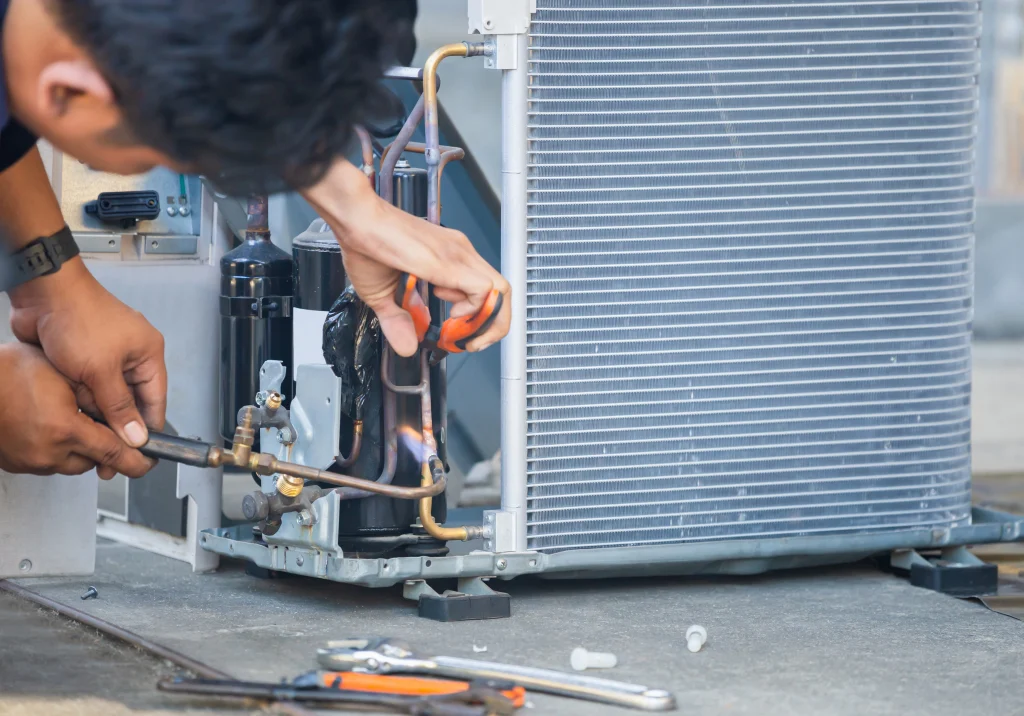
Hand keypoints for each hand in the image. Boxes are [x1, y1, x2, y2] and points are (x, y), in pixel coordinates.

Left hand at [8, 259, 167, 462]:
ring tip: (80, 409)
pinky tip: (69, 400)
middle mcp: (130, 357)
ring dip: (91, 405)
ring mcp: (105, 358)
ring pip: (104, 397)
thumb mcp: (101, 370)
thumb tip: (136, 437)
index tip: (140, 454)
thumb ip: (119, 407)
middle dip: (114, 422)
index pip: (155, 400)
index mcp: (147, 354)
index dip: (148, 429)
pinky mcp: (83, 359)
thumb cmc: (79, 320)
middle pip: (129, 402)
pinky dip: (77, 395)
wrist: (42, 295)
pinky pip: (85, 388)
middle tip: (106, 452)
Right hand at [302, 159, 510, 356]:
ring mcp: (458, 254)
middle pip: (502, 291)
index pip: (488, 289)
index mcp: (451, 258)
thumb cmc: (368, 246)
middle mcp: (460, 253)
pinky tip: (452, 317)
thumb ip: (399, 322)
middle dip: (491, 325)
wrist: (356, 220)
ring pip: (500, 291)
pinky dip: (476, 312)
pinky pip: (483, 290)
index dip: (481, 318)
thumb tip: (406, 346)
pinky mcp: (449, 262)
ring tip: (460, 333)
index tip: (459, 334)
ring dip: (486, 322)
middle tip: (469, 341)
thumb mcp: (384, 296)